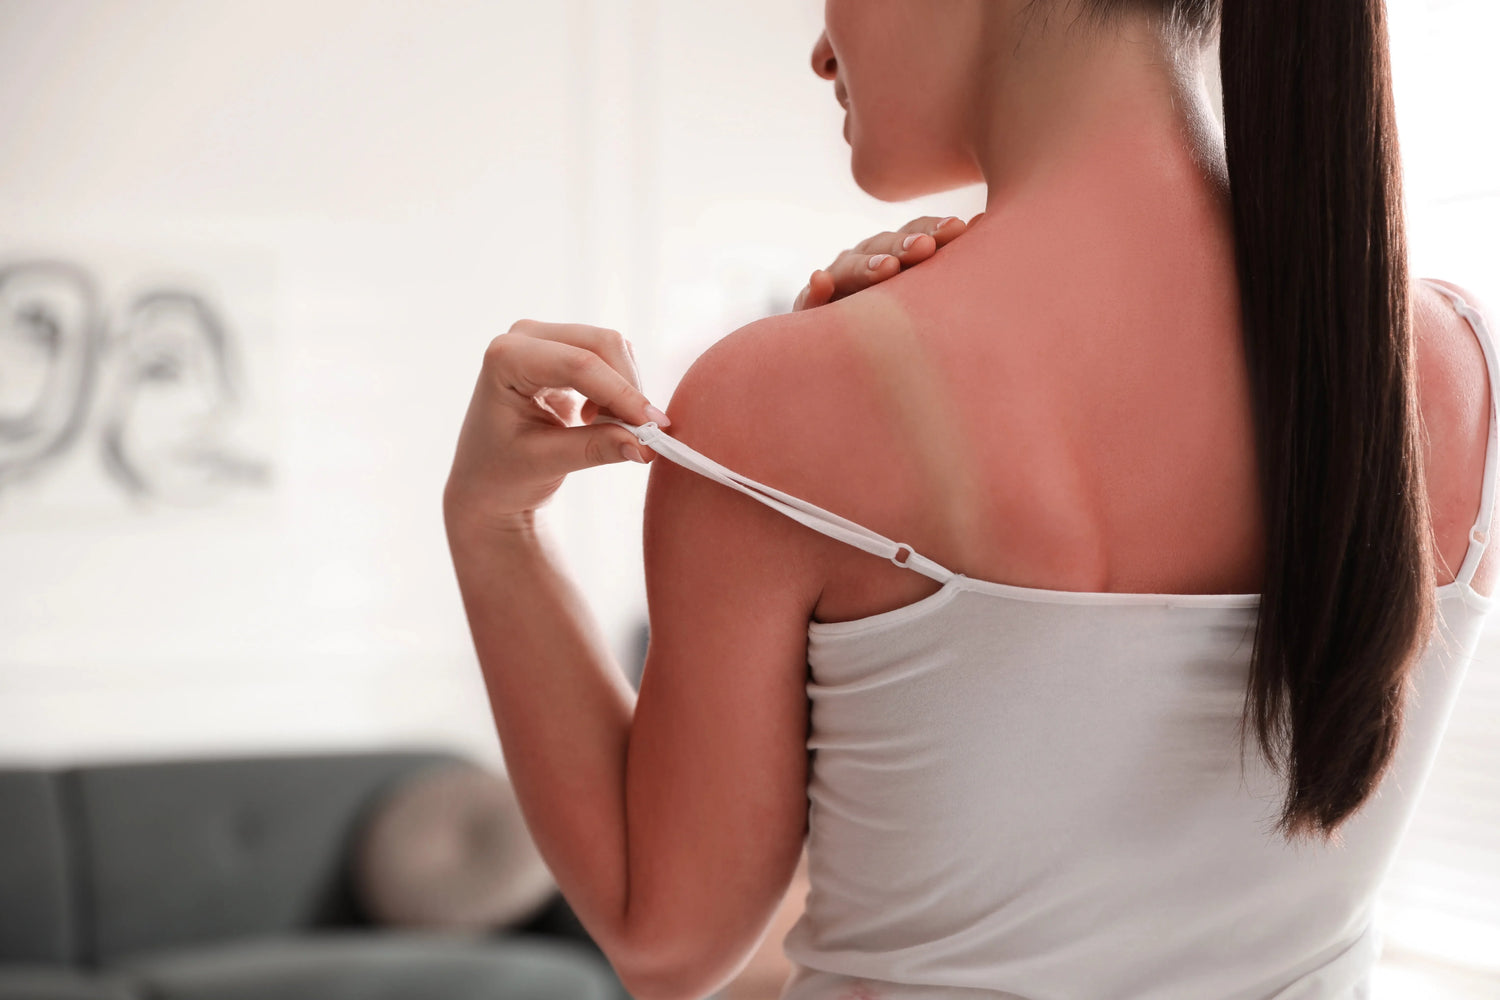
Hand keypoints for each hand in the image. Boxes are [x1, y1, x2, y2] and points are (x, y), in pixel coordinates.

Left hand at [444, 320, 669, 532]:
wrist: (485, 480)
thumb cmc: (500, 473)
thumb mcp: (545, 463)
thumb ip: (596, 449)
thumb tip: (646, 446)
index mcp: (505, 357)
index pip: (579, 364)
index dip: (622, 394)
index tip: (653, 429)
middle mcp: (524, 336)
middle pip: (602, 343)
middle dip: (628, 388)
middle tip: (642, 434)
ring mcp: (544, 338)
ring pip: (612, 347)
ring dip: (625, 389)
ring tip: (609, 429)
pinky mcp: (563, 349)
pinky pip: (609, 357)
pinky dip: (619, 388)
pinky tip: (599, 418)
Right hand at [792, 212, 983, 310]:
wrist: (848, 357)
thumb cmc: (902, 322)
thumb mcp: (927, 297)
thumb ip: (948, 267)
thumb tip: (983, 224)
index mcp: (896, 255)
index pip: (915, 235)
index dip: (934, 230)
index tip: (958, 229)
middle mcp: (865, 262)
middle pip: (883, 246)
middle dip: (904, 246)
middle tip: (924, 249)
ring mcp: (836, 284)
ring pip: (849, 268)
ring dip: (867, 265)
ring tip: (886, 268)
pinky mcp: (811, 310)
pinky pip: (811, 301)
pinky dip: (816, 291)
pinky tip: (820, 281)